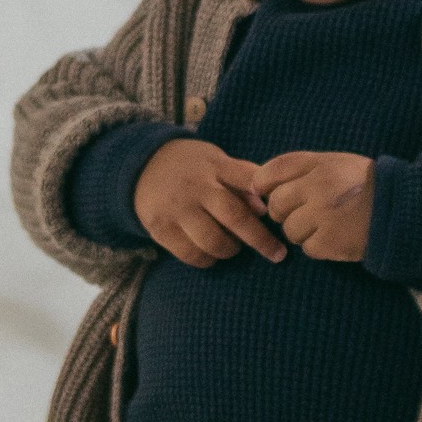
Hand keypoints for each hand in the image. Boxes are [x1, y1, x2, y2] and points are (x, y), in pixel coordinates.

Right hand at [133, 139, 287, 267]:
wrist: (142, 165)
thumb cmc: (192, 167)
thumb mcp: (217, 161)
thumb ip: (242, 179)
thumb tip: (266, 207)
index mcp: (214, 167)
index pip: (247, 180)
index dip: (267, 199)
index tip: (280, 216)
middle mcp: (195, 187)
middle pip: (234, 217)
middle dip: (260, 239)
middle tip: (277, 254)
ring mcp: (176, 209)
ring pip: (213, 242)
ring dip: (230, 250)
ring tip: (232, 247)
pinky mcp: (160, 229)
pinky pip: (191, 255)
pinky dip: (206, 259)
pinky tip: (210, 252)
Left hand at [254, 152, 375, 261]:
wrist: (405, 209)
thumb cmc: (367, 185)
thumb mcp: (338, 163)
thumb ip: (303, 168)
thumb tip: (260, 184)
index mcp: (320, 165)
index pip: (272, 171)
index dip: (263, 184)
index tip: (266, 192)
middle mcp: (318, 187)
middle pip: (276, 204)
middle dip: (284, 211)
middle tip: (305, 212)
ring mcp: (323, 216)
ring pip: (289, 229)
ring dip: (301, 231)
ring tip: (325, 225)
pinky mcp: (330, 242)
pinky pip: (307, 248)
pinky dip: (318, 246)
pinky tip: (334, 237)